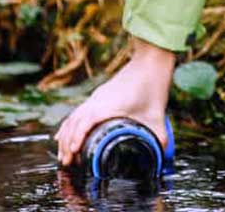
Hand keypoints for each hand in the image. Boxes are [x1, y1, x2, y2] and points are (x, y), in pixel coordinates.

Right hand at [54, 36, 174, 166]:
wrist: (150, 61)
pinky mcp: (98, 96)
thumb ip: (159, 135)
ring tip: (63, 157)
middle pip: (74, 123)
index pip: (85, 122)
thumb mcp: (157, 114)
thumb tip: (162, 154)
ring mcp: (96, 98)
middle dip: (67, 144)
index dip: (77, 137)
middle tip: (66, 163)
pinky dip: (68, 126)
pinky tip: (62, 136)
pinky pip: (77, 113)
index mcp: (108, 105)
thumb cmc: (152, 85)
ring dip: (65, 136)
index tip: (73, 152)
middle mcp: (97, 101)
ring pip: (73, 118)